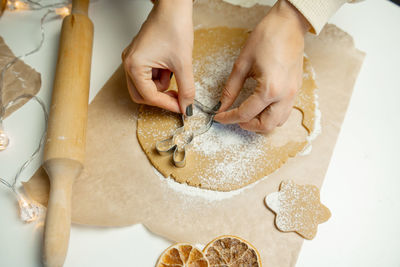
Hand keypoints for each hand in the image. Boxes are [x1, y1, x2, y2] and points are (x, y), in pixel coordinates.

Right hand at [122, 0, 194, 114]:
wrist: (173, 6)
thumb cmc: (173, 26)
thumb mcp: (183, 63)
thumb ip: (186, 89)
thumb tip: (187, 107)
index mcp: (134, 66)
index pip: (149, 96)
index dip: (167, 104)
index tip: (182, 108)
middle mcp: (129, 63)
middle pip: (142, 95)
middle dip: (162, 98)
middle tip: (179, 98)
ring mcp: (133, 59)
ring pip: (146, 86)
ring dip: (163, 85)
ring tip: (176, 70)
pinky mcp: (140, 56)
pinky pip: (149, 75)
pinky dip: (162, 75)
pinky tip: (171, 65)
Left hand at [214, 0, 309, 132]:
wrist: (288, 24)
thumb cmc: (267, 37)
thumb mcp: (242, 64)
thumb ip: (231, 89)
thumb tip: (222, 105)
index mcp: (269, 89)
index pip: (245, 114)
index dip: (229, 118)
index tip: (219, 117)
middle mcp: (284, 96)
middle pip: (265, 125)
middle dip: (247, 125)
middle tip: (233, 117)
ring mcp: (293, 94)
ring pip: (277, 122)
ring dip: (261, 122)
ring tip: (247, 113)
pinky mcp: (295, 90)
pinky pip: (284, 112)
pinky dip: (271, 115)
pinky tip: (260, 106)